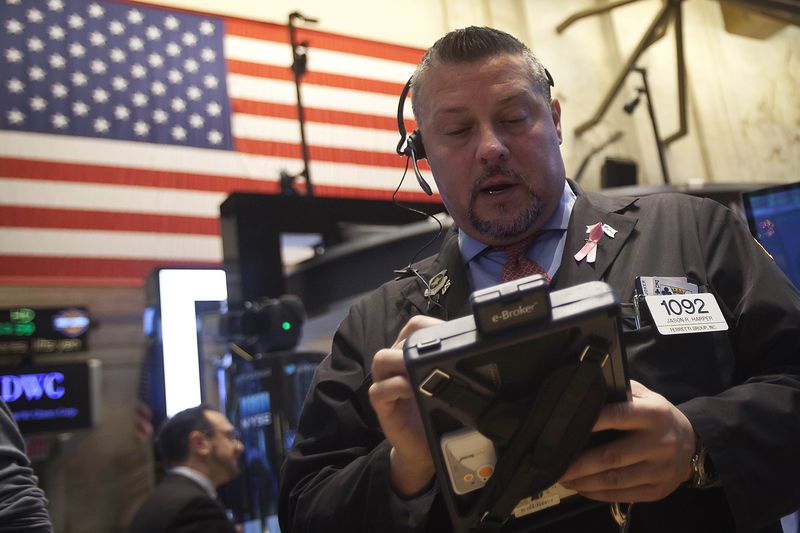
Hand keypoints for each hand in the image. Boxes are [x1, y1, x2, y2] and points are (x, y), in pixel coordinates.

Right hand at [369, 315, 442, 496]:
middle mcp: (397, 366)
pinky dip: (396, 387)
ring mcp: (386, 384)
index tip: (454, 338)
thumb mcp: (450, 388)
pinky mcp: (381, 405)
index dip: (431, 326)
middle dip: (419, 346)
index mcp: (412, 356)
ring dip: (403, 362)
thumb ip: (455, 369)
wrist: (424, 450)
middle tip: (440, 359)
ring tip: (422, 373)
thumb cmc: (438, 415)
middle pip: (400, 340)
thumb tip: (480, 353)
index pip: (415, 327)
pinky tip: (413, 391)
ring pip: (382, 358)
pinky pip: (379, 389)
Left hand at [559, 380, 695, 501]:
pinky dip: (598, 494)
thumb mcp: (646, 396)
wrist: (694, 444)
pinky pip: (623, 495)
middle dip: (580, 463)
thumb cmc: (658, 416)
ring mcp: (660, 470)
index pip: (619, 415)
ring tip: (563, 478)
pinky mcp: (658, 490)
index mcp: (653, 414)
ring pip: (616, 480)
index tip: (565, 425)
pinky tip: (581, 488)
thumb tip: (586, 390)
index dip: (592, 421)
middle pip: (612, 456)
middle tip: (555, 464)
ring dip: (584, 482)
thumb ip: (620, 392)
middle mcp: (658, 443)